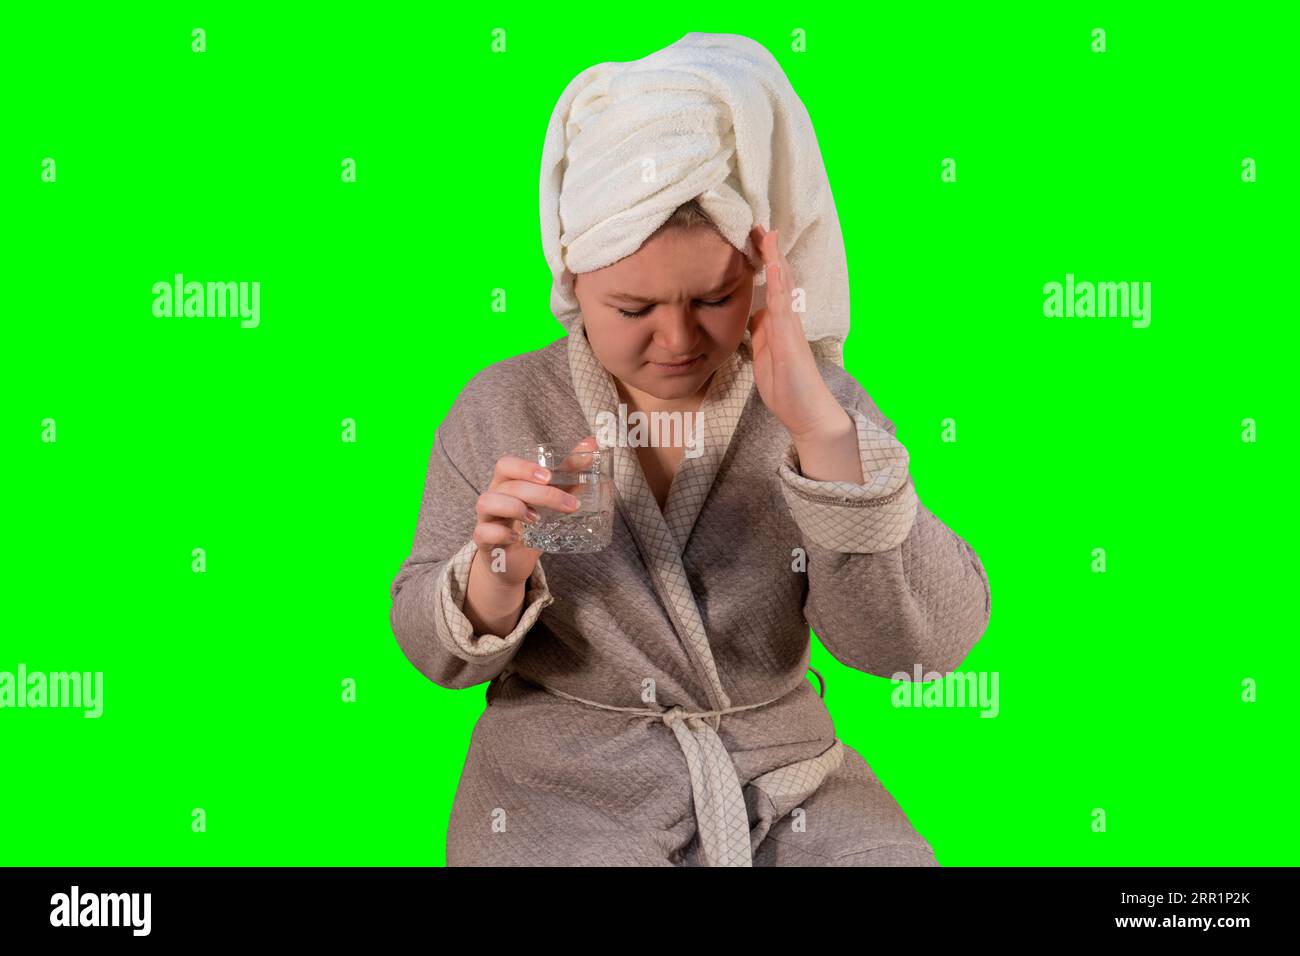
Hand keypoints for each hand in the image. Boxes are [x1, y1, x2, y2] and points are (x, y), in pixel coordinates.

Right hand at [473, 435, 596, 586]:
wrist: (512, 559)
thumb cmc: (531, 523)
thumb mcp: (552, 497)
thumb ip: (570, 473)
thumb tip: (591, 443)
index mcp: (508, 482)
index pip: (506, 464)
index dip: (525, 467)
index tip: (549, 476)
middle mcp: (493, 495)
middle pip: (507, 485)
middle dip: (540, 494)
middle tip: (568, 505)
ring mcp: (485, 518)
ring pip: (486, 502)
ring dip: (514, 508)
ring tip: (537, 519)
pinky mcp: (483, 540)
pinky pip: (482, 532)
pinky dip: (500, 534)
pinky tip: (517, 538)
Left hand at [748, 224, 843, 439]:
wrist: (806, 412)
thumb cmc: (786, 386)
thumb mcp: (763, 355)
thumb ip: (759, 334)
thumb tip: (752, 317)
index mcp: (777, 324)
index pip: (770, 286)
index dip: (762, 263)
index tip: (751, 240)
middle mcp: (786, 320)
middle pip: (778, 278)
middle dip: (769, 252)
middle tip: (759, 224)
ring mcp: (790, 328)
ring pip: (783, 286)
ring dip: (775, 260)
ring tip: (767, 234)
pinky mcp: (791, 339)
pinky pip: (784, 307)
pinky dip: (779, 285)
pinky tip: (774, 267)